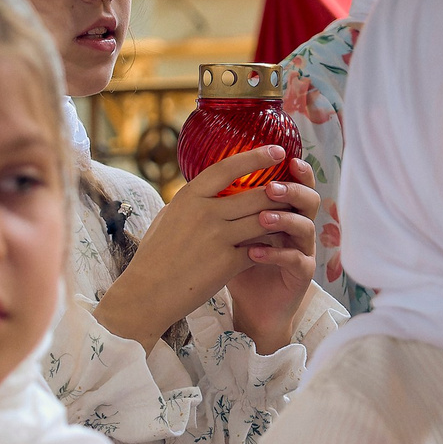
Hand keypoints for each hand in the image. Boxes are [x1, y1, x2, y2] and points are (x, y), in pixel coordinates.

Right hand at [90, 147, 312, 348]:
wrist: (148, 293)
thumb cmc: (155, 255)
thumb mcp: (168, 217)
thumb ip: (192, 201)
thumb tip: (208, 187)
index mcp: (189, 196)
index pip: (228, 168)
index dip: (256, 157)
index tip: (278, 150)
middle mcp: (205, 212)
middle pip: (255, 194)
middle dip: (280, 192)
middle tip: (295, 189)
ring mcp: (217, 237)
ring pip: (264, 220)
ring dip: (281, 218)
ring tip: (294, 216)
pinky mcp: (227, 263)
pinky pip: (260, 248)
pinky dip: (272, 246)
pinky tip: (279, 246)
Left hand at [223, 157, 320, 352]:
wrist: (251, 304)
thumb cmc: (240, 263)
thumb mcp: (233, 230)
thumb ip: (229, 205)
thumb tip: (205, 172)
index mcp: (286, 211)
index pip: (295, 183)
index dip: (295, 169)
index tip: (282, 155)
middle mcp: (299, 227)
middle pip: (309, 199)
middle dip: (292, 190)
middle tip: (271, 187)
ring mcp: (303, 250)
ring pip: (306, 227)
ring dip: (285, 220)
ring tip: (262, 218)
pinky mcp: (301, 275)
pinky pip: (296, 260)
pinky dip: (276, 254)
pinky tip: (255, 252)